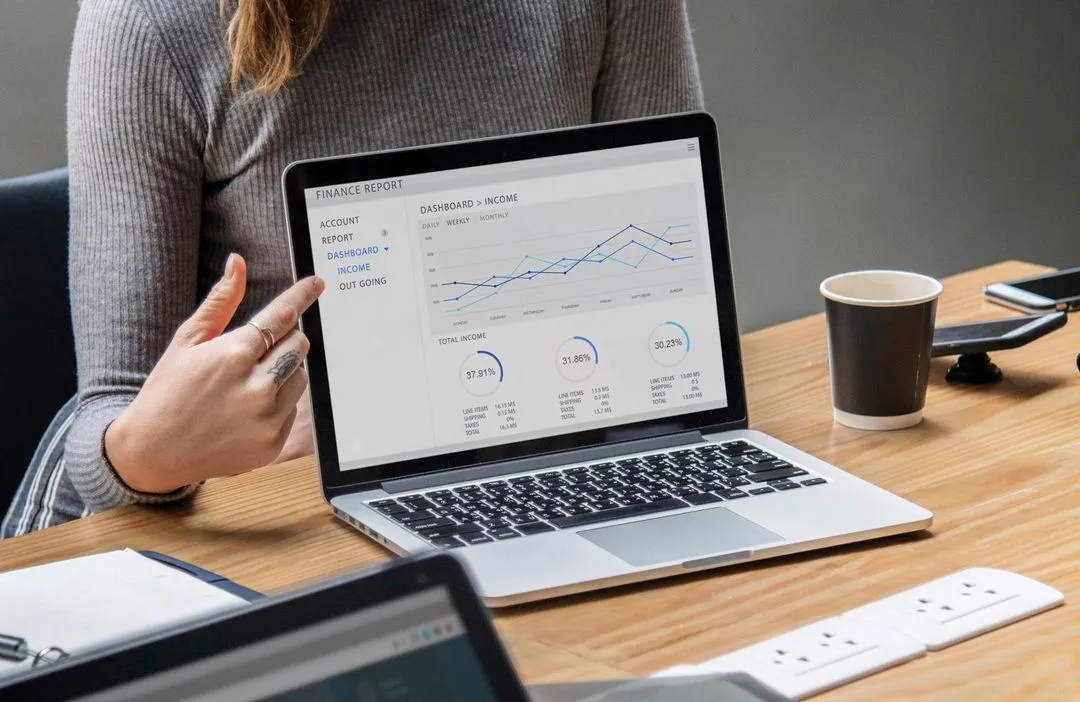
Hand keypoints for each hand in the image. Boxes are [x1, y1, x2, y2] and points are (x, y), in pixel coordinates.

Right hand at [105, 254, 324, 492]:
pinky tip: (246, 409)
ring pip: (300, 376)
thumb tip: (238, 262)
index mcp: (233, 354)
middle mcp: (256, 386)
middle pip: (298, 345)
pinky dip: (278, 403)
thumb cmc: (168, 390)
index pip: (282, 316)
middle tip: (261, 348)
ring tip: (248, 382)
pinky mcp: (273, 442)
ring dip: (284, 371)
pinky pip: (293, 409)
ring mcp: (267, 417)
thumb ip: (220, 302)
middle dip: (286, 339)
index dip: (301, 296)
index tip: (316, 283)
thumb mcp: (187, 341)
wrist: (153, 452)